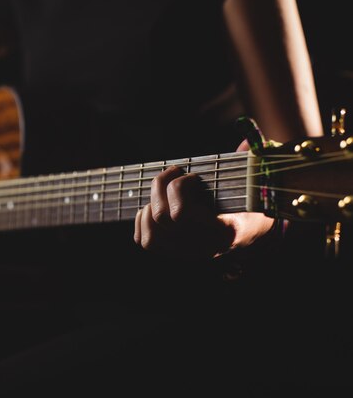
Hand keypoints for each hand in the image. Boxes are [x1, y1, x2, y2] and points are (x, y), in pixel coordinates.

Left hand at [133, 141, 273, 259]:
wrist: (251, 231)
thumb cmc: (251, 202)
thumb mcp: (255, 186)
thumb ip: (250, 164)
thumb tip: (247, 144)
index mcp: (224, 231)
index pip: (180, 213)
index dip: (179, 188)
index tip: (193, 176)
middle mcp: (203, 247)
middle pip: (161, 217)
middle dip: (162, 186)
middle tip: (176, 172)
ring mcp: (186, 253)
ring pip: (150, 235)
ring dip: (150, 204)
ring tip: (164, 191)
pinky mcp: (172, 253)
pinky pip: (144, 242)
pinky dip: (142, 220)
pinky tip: (154, 205)